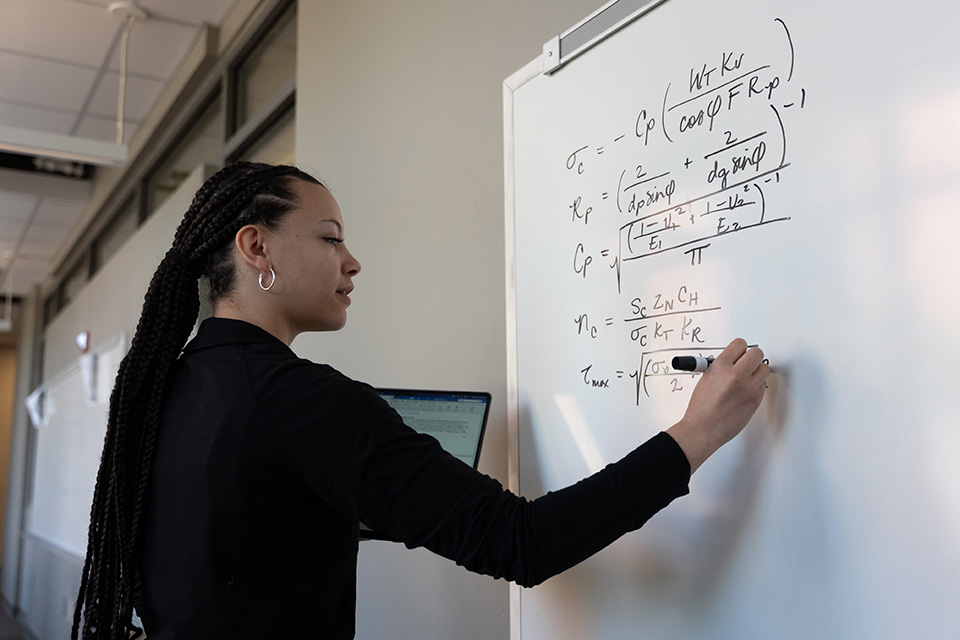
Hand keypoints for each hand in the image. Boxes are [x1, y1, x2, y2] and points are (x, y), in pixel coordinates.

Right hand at [666, 339, 769, 472]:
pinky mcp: (756, 400)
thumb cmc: (701, 408)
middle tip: (746, 362)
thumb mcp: (706, 378)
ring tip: (746, 377)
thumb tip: (734, 359)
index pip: (740, 344)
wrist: (704, 429)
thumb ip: (721, 366)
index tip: (738, 352)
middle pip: (757, 353)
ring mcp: (749, 388)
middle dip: (751, 356)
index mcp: (721, 367)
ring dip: (756, 370)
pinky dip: (756, 385)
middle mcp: (736, 375)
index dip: (739, 348)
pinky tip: (746, 390)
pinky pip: (763, 384)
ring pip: (764, 368)